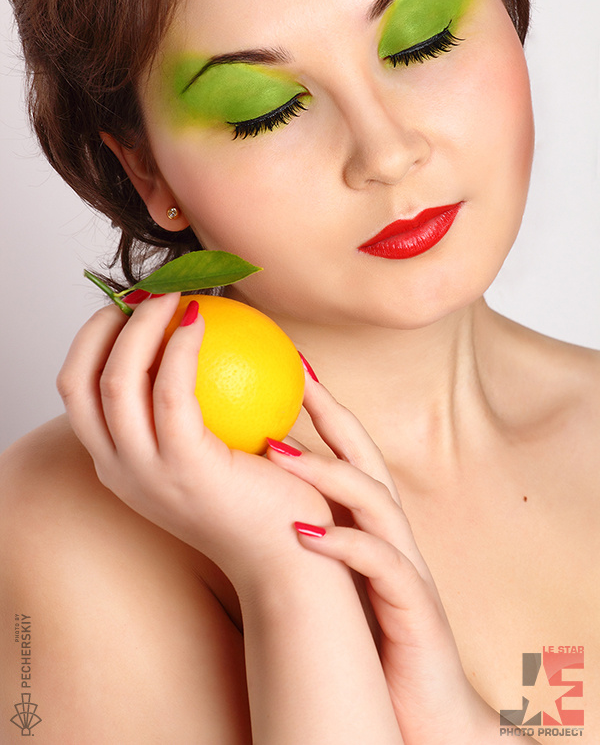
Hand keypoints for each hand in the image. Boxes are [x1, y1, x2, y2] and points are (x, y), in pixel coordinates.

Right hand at [57, 294, 332, 584]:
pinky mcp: (184, 467)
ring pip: (117, 379)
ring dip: (142, 324)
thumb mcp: (213, 450)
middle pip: (80, 381)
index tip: (131, 305)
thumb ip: (193, 408)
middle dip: (102, 324)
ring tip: (174, 294)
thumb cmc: (261, 495)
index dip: (94, 339)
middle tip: (148, 291)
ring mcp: (147, 473)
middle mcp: (120, 471)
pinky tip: (202, 320)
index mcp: (120, 465)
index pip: (80, 391)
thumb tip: (194, 340)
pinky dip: (180, 346)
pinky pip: (172, 390)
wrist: (290, 556)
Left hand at [267, 373, 498, 744]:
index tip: (288, 367)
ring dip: (329, 471)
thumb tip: (251, 496)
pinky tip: (304, 533)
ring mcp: (405, 566)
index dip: (322, 409)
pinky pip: (383, 566)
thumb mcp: (336, 575)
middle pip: (368, 458)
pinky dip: (346, 544)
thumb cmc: (372, 637)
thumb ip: (311, 530)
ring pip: (376, 500)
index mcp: (373, 524)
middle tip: (293, 376)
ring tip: (278, 450)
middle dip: (333, 413)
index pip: (348, 454)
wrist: (423, 711)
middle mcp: (393, 534)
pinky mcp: (413, 607)